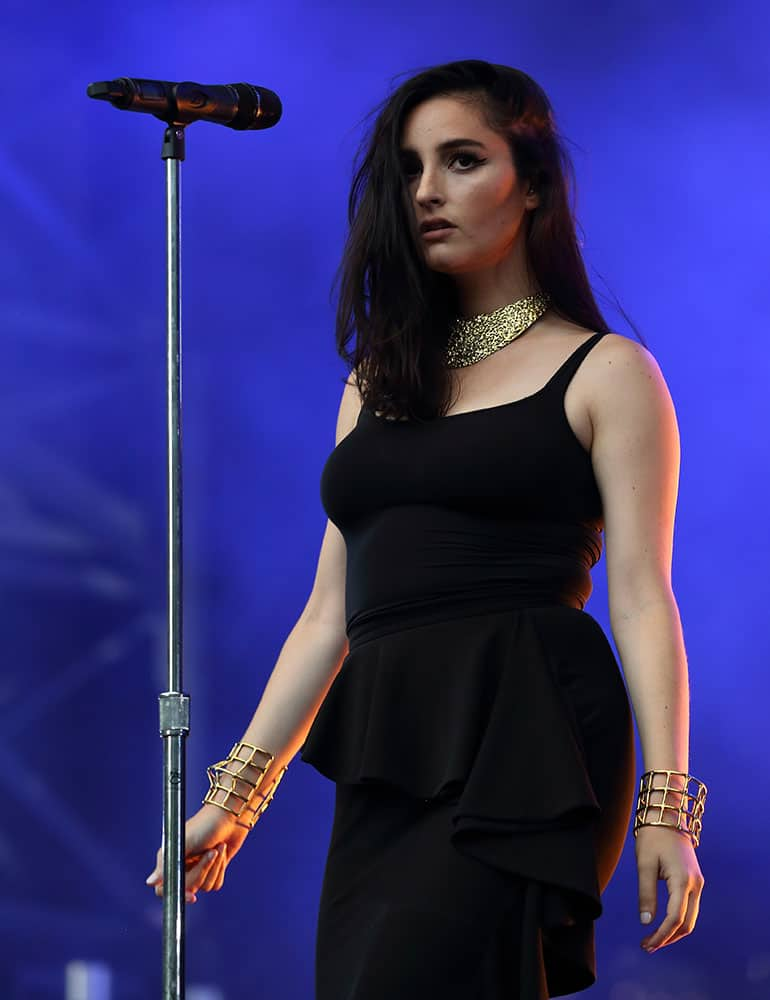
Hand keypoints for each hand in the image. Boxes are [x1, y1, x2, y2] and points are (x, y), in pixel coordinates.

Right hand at [145, 803, 249, 903]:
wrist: (230, 817)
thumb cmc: (205, 825)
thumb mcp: (185, 842)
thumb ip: (167, 863)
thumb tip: (149, 883)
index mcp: (170, 859)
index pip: (164, 888)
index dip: (176, 893)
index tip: (192, 896)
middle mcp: (182, 867)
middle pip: (188, 888)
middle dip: (202, 871)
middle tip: (211, 853)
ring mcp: (198, 870)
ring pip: (204, 887)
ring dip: (214, 867)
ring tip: (217, 848)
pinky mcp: (212, 871)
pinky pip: (215, 885)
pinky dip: (220, 869)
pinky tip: (222, 853)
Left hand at [635, 825, 704, 952]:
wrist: (668, 816)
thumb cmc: (653, 837)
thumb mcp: (644, 864)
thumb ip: (646, 893)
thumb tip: (646, 922)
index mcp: (683, 880)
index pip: (675, 917)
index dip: (661, 934)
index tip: (646, 944)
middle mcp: (695, 884)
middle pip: (686, 923)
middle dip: (667, 937)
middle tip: (647, 946)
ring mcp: (697, 883)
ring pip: (690, 918)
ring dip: (673, 932)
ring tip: (652, 940)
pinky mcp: (694, 881)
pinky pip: (689, 908)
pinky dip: (677, 921)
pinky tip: (662, 925)